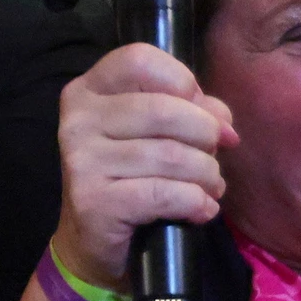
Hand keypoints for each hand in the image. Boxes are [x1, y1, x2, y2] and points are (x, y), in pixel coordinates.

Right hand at [52, 42, 234, 287]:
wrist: (92, 240)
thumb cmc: (130, 177)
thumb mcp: (155, 134)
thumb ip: (190, 111)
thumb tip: (223, 122)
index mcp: (88, 91)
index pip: (140, 59)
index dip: (183, 82)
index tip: (198, 111)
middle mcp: (77, 120)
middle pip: (165, 109)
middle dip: (206, 136)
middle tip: (212, 158)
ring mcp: (81, 160)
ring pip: (172, 156)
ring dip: (208, 176)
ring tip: (210, 188)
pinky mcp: (94, 201)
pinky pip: (165, 194)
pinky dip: (197, 203)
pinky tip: (200, 210)